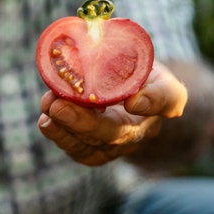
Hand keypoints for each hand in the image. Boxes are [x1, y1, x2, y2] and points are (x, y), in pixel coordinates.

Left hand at [37, 61, 186, 165]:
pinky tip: (46, 121)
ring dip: (66, 130)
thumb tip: (133, 99)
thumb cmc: (138, 73)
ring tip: (48, 108)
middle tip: (59, 106)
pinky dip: (61, 136)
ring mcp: (120, 144)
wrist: (129, 93)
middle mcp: (143, 128)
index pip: (166, 100)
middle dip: (85, 123)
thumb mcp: (147, 62)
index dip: (150, 101)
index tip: (132, 101)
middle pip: (115, 134)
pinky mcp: (98, 149)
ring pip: (94, 147)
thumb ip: (144, 74)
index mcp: (164, 100)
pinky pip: (81, 151)